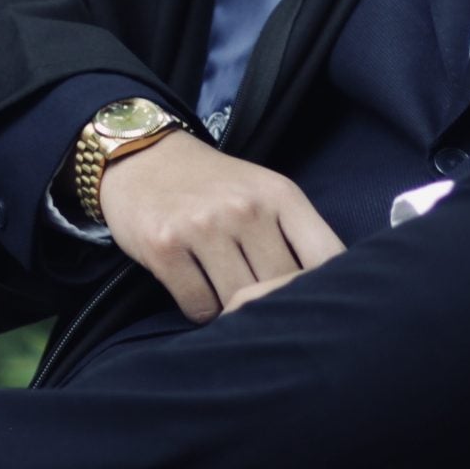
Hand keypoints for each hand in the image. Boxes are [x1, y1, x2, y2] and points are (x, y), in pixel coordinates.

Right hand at [97, 131, 344, 322]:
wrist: (140, 158)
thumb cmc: (212, 185)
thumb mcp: (264, 193)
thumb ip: (296, 235)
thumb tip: (329, 295)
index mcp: (280, 195)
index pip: (327, 258)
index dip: (329, 291)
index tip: (318, 305)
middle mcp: (245, 208)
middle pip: (279, 288)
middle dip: (271, 304)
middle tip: (259, 303)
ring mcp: (203, 227)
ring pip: (238, 304)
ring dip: (233, 310)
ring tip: (224, 290)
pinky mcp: (165, 247)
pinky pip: (199, 308)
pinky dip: (200, 310)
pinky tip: (197, 288)